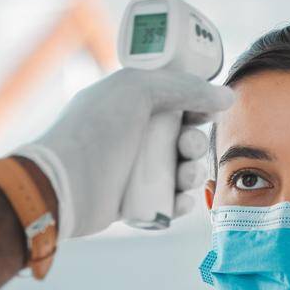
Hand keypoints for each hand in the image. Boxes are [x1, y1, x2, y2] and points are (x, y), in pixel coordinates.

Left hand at [15, 68, 234, 237]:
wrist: (64, 183)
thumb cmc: (95, 130)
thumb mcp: (138, 91)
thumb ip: (184, 87)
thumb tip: (226, 96)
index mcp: (130, 102)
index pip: (174, 100)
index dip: (195, 106)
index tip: (205, 112)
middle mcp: (133, 133)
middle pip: (182, 137)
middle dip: (195, 143)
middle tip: (186, 146)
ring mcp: (133, 168)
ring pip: (180, 170)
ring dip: (192, 173)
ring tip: (184, 176)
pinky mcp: (133, 201)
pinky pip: (169, 201)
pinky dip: (180, 202)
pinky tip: (179, 200)